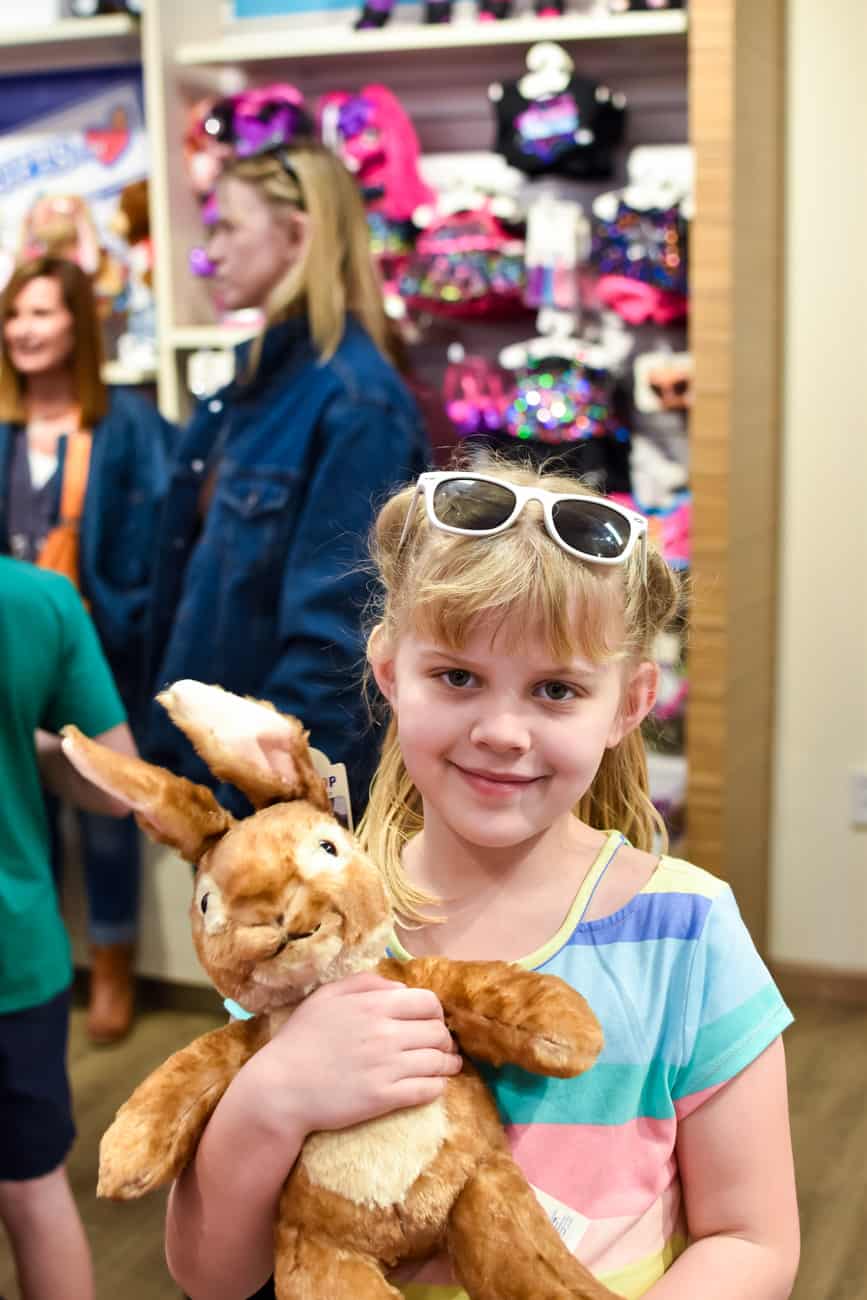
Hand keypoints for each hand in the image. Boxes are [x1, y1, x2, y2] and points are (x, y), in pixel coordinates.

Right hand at [248, 971, 461, 1137]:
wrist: (281, 1088)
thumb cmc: (302, 1039)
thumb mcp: (327, 995)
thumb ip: (366, 983)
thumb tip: (400, 988)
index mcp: (375, 1005)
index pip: (428, 1002)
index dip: (435, 1012)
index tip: (432, 1021)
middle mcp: (386, 1033)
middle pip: (438, 1032)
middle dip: (444, 1038)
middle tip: (442, 1046)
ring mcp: (387, 1066)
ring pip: (438, 1061)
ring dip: (448, 1063)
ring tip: (448, 1066)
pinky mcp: (384, 1098)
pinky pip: (427, 1090)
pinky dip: (438, 1086)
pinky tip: (436, 1085)